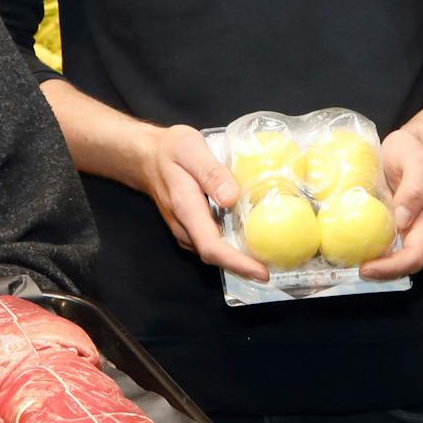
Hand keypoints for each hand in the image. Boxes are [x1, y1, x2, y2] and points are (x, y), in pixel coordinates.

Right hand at [140, 125, 266, 281]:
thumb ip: (211, 173)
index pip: (211, 247)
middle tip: (276, 268)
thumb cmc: (170, 150)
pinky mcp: (190, 226)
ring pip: (213, 252)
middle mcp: (185, 226)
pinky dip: (231, 248)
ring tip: (269, 257)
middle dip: (244, 267)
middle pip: (215, 256)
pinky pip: (211, 242)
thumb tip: (232, 198)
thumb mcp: (191, 149)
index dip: (237, 264)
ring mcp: (186, 228)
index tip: (261, 272)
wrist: (146, 155)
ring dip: (239, 260)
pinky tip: (250, 240)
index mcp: (186, 209)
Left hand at [360, 128, 422, 280]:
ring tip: (348, 262)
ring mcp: (406, 227)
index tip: (367, 268)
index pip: (415, 256)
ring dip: (374, 265)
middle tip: (353, 269)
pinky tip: (349, 245)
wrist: (412, 143)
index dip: (392, 268)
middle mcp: (418, 228)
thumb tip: (402, 221)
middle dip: (381, 273)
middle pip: (404, 264)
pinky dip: (368, 248)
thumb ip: (414, 189)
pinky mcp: (392, 221)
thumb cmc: (414, 150)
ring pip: (393, 257)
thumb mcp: (417, 161)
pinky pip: (382, 242)